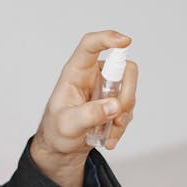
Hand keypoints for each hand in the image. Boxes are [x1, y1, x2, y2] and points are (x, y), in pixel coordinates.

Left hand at [30, 30, 138, 186]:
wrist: (62, 148)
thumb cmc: (57, 130)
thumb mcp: (68, 125)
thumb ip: (89, 114)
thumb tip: (114, 106)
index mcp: (76, 72)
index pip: (90, 45)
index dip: (107, 39)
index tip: (125, 41)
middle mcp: (93, 76)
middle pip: (123, 69)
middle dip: (126, 94)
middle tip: (118, 114)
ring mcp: (106, 89)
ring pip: (129, 91)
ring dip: (123, 116)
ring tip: (108, 134)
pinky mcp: (114, 102)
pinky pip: (129, 109)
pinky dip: (122, 125)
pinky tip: (109, 138)